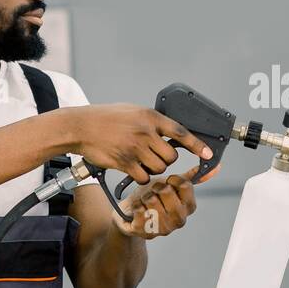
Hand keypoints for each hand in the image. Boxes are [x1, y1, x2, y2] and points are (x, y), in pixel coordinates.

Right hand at [66, 105, 211, 184]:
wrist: (81, 127)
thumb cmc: (107, 117)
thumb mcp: (133, 111)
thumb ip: (151, 121)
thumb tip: (169, 131)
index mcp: (150, 117)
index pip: (180, 132)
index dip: (196, 144)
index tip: (207, 153)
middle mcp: (145, 132)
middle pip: (171, 156)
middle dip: (166, 159)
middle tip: (154, 154)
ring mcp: (135, 148)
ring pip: (159, 167)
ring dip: (153, 167)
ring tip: (141, 159)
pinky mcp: (125, 162)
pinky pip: (144, 176)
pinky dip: (141, 176)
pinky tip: (133, 167)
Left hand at [114, 164, 218, 238]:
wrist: (131, 214)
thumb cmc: (154, 198)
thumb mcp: (172, 185)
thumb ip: (192, 176)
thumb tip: (215, 166)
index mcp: (189, 207)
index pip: (185, 185)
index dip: (172, 179)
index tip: (168, 182)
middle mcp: (179, 220)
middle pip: (167, 191)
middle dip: (157, 187)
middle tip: (154, 192)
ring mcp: (163, 229)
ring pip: (152, 199)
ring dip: (145, 196)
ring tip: (146, 202)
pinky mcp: (145, 232)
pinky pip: (139, 209)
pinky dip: (136, 205)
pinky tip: (138, 210)